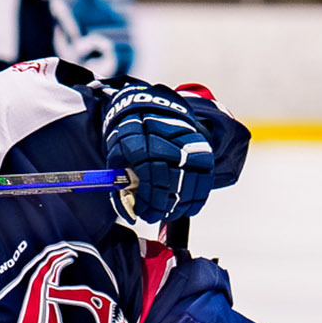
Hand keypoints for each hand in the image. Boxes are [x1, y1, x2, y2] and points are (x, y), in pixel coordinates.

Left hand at [103, 84, 213, 223]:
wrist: (150, 107)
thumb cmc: (131, 136)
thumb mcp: (116, 154)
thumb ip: (120, 184)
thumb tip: (129, 214)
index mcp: (140, 139)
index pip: (149, 176)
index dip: (147, 199)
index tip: (143, 211)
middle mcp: (166, 140)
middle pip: (171, 181)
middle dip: (162, 205)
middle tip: (154, 215)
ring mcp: (186, 143)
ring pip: (190, 181)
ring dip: (181, 204)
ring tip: (170, 213)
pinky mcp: (201, 147)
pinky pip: (205, 177)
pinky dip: (198, 196)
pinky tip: (188, 207)